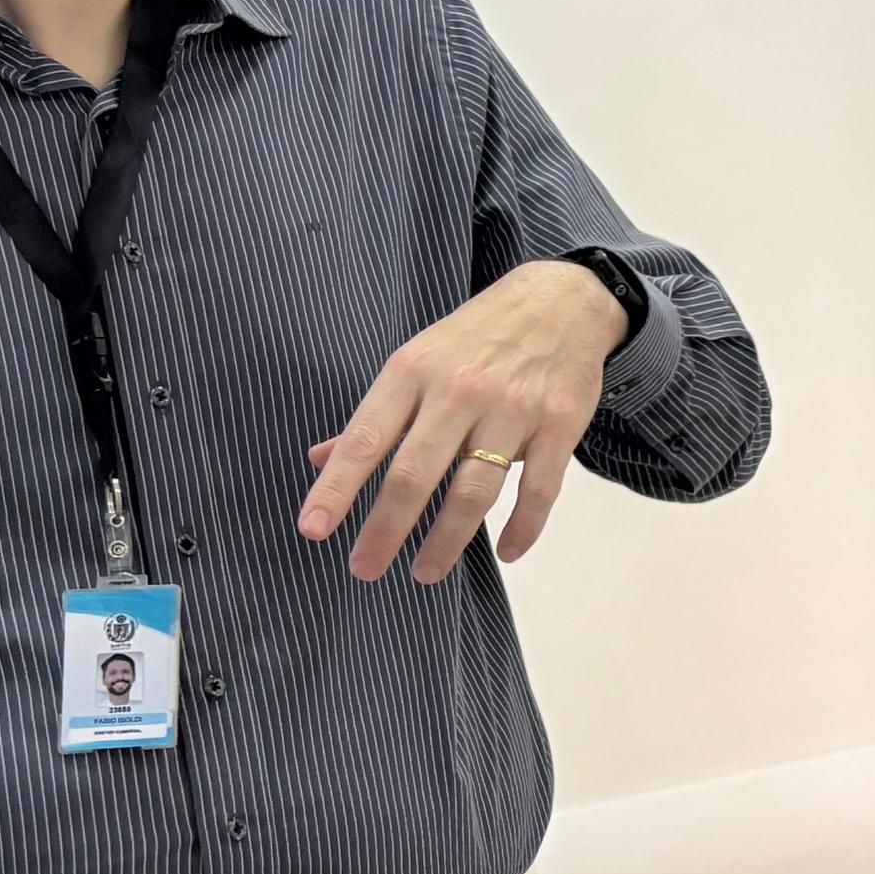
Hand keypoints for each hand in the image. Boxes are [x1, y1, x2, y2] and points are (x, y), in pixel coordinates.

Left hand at [298, 261, 627, 584]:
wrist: (561, 301)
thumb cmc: (476, 338)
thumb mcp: (416, 361)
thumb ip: (375, 416)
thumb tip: (321, 459)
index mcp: (412, 372)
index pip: (365, 440)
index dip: (336, 488)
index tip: (314, 529)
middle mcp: (458, 391)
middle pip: (413, 474)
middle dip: (385, 529)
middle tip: (364, 569)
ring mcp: (512, 409)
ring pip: (474, 491)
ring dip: (447, 541)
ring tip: (425, 572)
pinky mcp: (559, 424)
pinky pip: (540, 489)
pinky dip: (523, 528)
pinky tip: (506, 552)